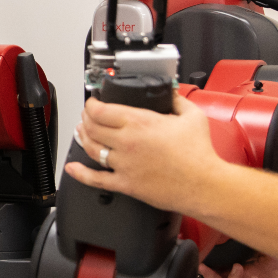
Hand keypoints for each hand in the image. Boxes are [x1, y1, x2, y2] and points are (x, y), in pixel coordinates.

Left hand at [63, 94, 231, 215]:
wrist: (204, 185)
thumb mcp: (192, 116)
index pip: (101, 110)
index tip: (93, 102)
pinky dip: (80, 174)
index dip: (92, 104)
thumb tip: (171, 92)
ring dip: (82, 139)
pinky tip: (72, 169)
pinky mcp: (126, 184)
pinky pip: (96, 180)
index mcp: (139, 122)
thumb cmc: (199, 154)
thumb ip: (178, 99)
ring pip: (92, 149)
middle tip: (87, 116)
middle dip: (85, 119)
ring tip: (81, 133)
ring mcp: (124, 164)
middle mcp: (127, 142)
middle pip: (92, 127)